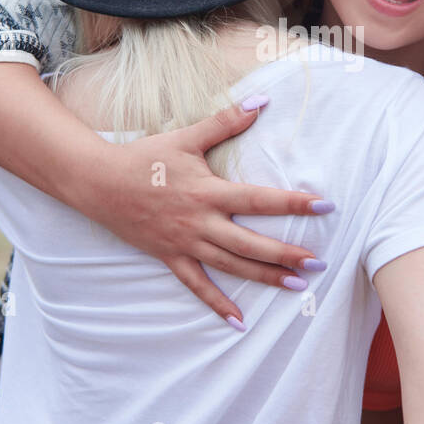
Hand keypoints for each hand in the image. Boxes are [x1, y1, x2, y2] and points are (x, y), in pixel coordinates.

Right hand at [79, 98, 334, 326]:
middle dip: (286, 254)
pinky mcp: (170, 257)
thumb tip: (261, 101)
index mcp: (208, 192)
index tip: (324, 206)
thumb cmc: (145, 158)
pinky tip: (240, 322)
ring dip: (264, 278)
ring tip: (297, 286)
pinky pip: (197, 285)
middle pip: (250, 243)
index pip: (259, 199)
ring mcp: (185, 243)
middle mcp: (200, 222)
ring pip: (231, 266)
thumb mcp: (186, 137)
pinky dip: (218, 304)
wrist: (99, 182)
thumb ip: (225, 121)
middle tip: (319, 262)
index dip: (292, 203)